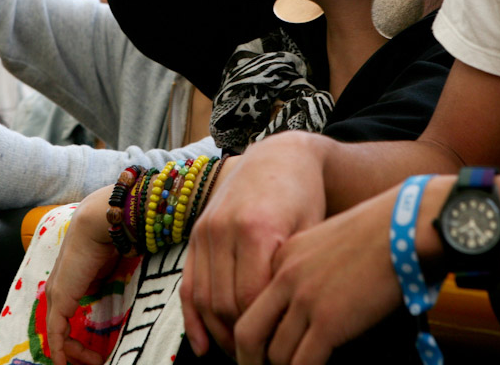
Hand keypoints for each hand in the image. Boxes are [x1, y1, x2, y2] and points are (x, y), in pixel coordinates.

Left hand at [44, 187, 121, 364]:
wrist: (103, 222)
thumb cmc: (115, 237)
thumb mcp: (114, 266)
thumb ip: (111, 280)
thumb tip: (121, 288)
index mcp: (74, 280)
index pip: (69, 315)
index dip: (80, 336)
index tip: (97, 351)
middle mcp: (62, 288)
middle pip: (61, 328)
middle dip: (77, 350)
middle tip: (96, 361)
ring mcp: (59, 293)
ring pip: (58, 333)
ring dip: (74, 353)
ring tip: (94, 363)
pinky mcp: (60, 298)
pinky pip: (56, 333)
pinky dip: (60, 351)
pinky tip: (64, 364)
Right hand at [181, 133, 328, 355]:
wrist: (279, 156)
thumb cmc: (305, 197)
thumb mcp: (311, 230)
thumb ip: (293, 272)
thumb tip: (286, 324)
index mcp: (257, 228)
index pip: (250, 298)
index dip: (262, 329)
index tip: (279, 351)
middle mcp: (223, 229)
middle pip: (224, 302)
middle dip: (240, 338)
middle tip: (260, 360)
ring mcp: (205, 230)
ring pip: (203, 297)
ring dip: (218, 333)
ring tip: (238, 355)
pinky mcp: (196, 234)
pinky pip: (188, 284)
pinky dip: (192, 319)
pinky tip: (203, 346)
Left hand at [233, 184, 408, 364]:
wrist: (406, 225)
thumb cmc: (382, 232)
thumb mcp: (329, 241)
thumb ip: (311, 269)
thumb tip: (313, 305)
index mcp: (283, 257)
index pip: (251, 304)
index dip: (256, 334)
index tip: (260, 351)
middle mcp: (286, 277)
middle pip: (248, 333)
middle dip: (251, 360)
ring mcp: (305, 300)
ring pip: (276, 354)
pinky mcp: (328, 321)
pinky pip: (303, 363)